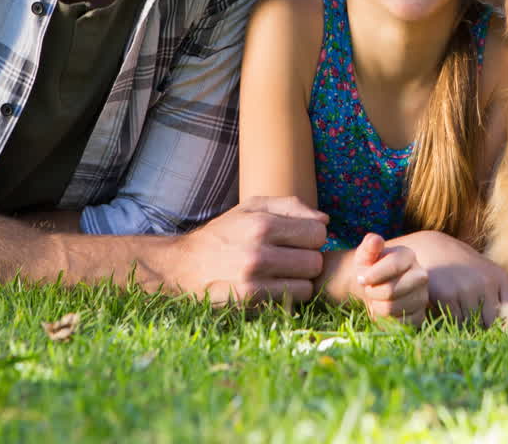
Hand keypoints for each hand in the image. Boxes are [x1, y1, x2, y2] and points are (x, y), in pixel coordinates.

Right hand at [171, 195, 325, 304]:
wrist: (183, 267)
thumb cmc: (223, 234)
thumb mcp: (250, 208)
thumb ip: (289, 206)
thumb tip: (324, 220)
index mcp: (260, 222)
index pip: (318, 232)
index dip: (311, 237)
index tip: (296, 240)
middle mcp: (258, 250)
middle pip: (315, 260)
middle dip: (307, 259)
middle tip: (289, 259)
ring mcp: (254, 278)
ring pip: (308, 283)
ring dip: (300, 280)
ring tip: (281, 274)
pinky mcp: (250, 301)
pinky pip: (293, 300)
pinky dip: (289, 295)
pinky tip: (273, 287)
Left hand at [353, 233, 427, 325]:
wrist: (374, 287)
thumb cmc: (370, 267)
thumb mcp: (365, 254)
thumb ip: (369, 245)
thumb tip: (375, 240)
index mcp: (408, 256)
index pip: (392, 266)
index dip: (372, 275)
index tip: (361, 278)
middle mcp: (421, 275)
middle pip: (391, 291)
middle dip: (373, 292)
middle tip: (369, 289)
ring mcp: (423, 297)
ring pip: (392, 308)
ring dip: (376, 307)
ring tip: (377, 299)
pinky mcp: (420, 316)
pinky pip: (398, 323)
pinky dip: (386, 320)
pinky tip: (385, 310)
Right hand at [394, 230, 507, 325]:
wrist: (433, 248)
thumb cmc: (464, 267)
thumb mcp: (488, 274)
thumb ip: (501, 297)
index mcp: (501, 277)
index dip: (503, 324)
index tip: (495, 326)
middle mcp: (486, 282)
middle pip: (490, 322)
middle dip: (482, 325)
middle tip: (473, 320)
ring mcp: (466, 288)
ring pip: (472, 323)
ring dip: (466, 323)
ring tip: (459, 309)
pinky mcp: (447, 295)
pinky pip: (456, 321)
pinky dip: (452, 320)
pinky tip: (449, 308)